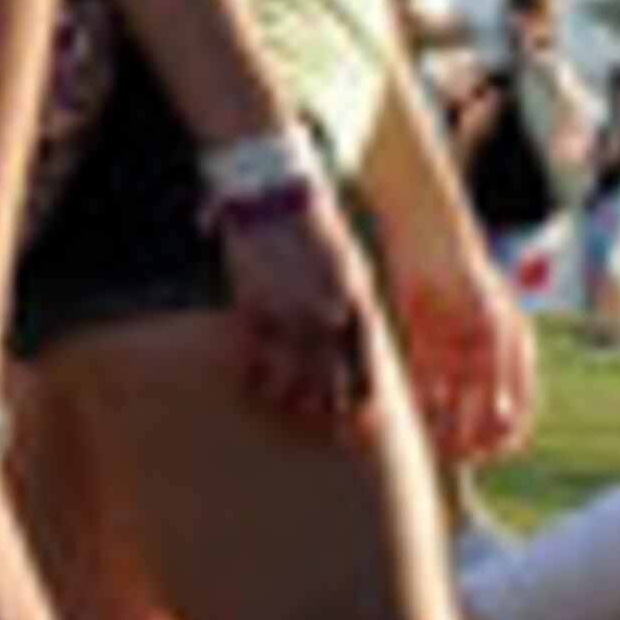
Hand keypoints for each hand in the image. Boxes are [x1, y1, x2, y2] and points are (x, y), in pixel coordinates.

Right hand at [221, 179, 380, 441]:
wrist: (276, 194)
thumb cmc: (314, 227)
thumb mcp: (348, 263)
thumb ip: (351, 303)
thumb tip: (347, 336)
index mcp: (356, 302)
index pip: (365, 365)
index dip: (361, 394)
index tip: (357, 412)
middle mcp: (326, 315)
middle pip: (332, 380)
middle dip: (329, 408)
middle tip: (324, 425)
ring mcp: (290, 315)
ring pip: (292, 378)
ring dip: (291, 401)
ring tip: (288, 412)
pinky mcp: (255, 308)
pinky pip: (257, 357)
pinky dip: (256, 377)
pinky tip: (255, 388)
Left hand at [396, 246, 534, 468]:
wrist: (426, 237)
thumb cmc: (468, 276)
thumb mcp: (490, 326)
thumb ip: (499, 371)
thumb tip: (506, 419)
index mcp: (513, 351)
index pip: (519, 411)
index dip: (506, 438)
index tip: (489, 455)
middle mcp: (486, 356)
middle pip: (484, 415)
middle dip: (473, 440)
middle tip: (457, 456)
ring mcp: (456, 351)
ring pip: (453, 405)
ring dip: (446, 427)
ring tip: (434, 442)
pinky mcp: (424, 344)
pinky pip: (426, 384)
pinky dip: (423, 402)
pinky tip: (417, 415)